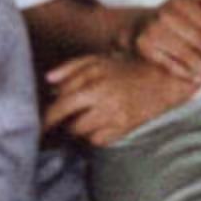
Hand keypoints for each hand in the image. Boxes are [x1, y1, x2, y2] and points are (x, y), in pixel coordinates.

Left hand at [43, 49, 198, 150]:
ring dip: (78, 130)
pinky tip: (98, 125)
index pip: (60, 106)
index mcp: (93, 83)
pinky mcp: (126, 129)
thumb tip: (48, 81)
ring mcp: (116, 117)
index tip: (39, 125)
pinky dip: (95, 136)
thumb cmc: (125, 68)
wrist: (161, 80)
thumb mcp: (97, 60)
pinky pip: (100, 140)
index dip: (46, 118)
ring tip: (81, 120)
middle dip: (59, 129)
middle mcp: (104, 101)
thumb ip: (71, 68)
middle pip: (71, 125)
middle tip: (49, 131)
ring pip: (85, 134)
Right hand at [122, 0, 200, 88]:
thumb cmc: (174, 15)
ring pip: (187, 54)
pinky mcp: (145, 47)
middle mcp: (165, 15)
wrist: (141, 26)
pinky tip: (199, 80)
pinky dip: (186, 74)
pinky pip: (170, 64)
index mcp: (180, 2)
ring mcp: (154, 31)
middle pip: (200, 40)